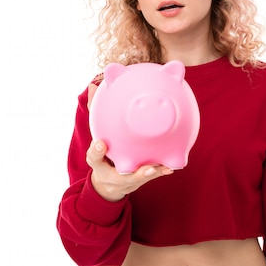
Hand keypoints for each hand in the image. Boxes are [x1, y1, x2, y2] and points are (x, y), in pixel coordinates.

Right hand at [85, 83, 173, 200]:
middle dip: (132, 171)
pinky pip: (153, 174)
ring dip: (152, 172)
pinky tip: (172, 164)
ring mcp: (128, 178)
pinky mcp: (140, 179)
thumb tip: (94, 86)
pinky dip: (162, 169)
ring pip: (140, 177)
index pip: (94, 157)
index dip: (97, 151)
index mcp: (98, 161)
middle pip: (121, 173)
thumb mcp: (96, 131)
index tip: (101, 143)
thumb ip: (94, 111)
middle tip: (144, 167)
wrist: (110, 179)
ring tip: (164, 166)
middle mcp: (113, 172)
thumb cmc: (104, 149)